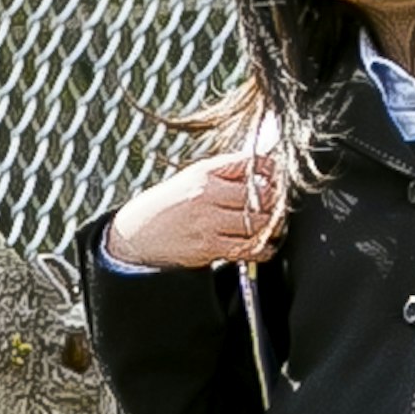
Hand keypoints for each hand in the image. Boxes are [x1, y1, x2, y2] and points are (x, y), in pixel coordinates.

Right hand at [106, 128, 286, 268]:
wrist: (135, 234)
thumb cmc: (166, 205)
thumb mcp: (190, 178)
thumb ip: (225, 172)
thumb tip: (259, 166)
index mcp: (204, 173)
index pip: (249, 164)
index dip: (270, 169)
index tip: (276, 175)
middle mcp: (207, 196)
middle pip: (259, 195)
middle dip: (275, 199)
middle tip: (279, 202)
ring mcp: (208, 223)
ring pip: (257, 223)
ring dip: (272, 224)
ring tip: (274, 223)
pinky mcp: (208, 248)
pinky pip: (247, 249)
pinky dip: (263, 249)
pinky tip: (266, 246)